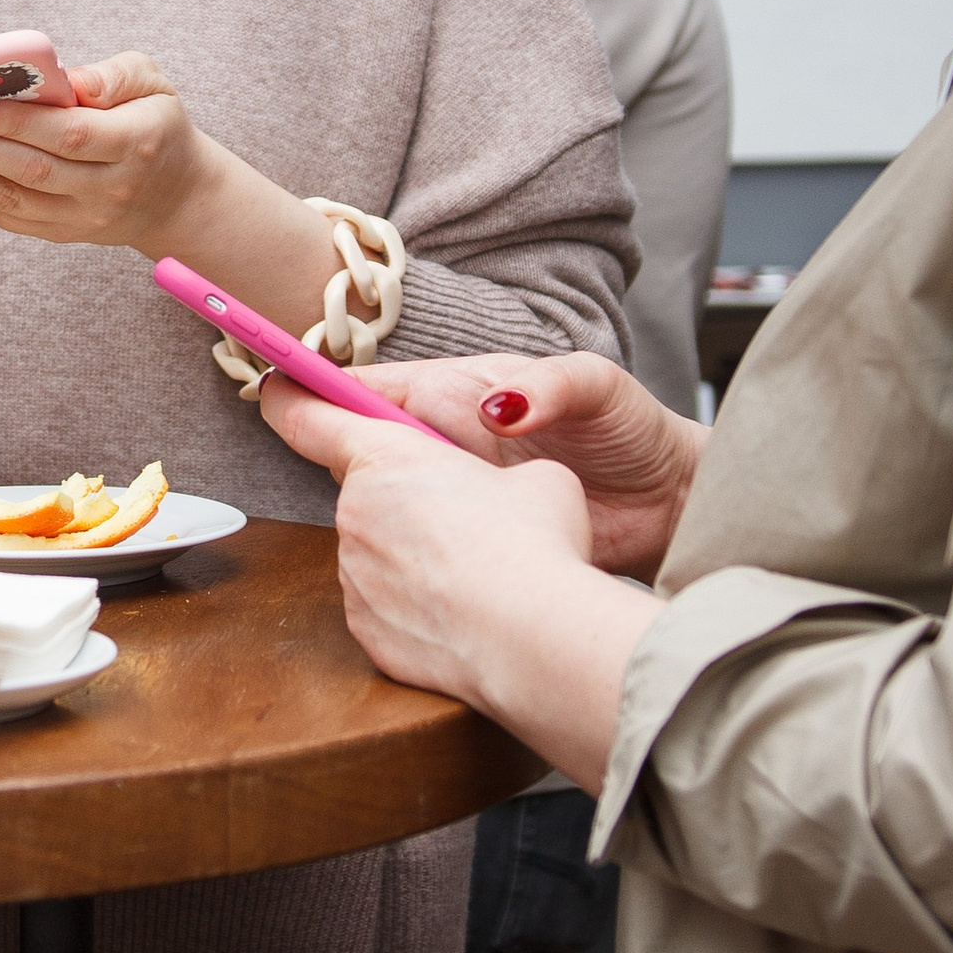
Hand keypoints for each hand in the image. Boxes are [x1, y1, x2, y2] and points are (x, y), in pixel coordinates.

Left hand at [0, 51, 211, 251]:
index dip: (18, 123)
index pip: (69, 135)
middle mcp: (107, 189)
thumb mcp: (154, 84)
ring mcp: (83, 218)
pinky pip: (6, 218)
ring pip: (11, 201)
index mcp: (134, 144)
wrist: (175, 196)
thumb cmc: (156, 123)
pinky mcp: (60, 233)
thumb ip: (114, 76)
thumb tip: (69, 78)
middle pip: (31, 171)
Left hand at [258, 378, 661, 781]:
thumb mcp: (536, 477)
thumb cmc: (534, 545)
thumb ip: (492, 473)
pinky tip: (465, 611)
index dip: (290, 397)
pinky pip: (386, 605)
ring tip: (478, 572)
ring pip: (378, 553)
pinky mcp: (366, 630)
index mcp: (385, 457)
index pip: (310, 417)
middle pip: (365, 492)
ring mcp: (354, 577)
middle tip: (464, 515)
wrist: (531, 638)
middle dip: (404, 497)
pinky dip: (418, 605)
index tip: (275, 388)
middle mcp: (354, 513)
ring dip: (415, 555)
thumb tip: (500, 493)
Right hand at [342, 351, 705, 581]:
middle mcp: (453, 441)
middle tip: (323, 464)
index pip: (386, 387)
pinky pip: (423, 543)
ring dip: (380, 507)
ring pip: (393, 498)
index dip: (331, 390)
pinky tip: (412, 564)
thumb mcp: (598, 391)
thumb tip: (495, 407)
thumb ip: (548, 387)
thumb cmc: (632, 432)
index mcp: (469, 391)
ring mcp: (460, 494)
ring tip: (378, 524)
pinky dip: (410, 551)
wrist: (672, 502)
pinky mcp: (474, 541)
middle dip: (346, 450)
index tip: (280, 389)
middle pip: (377, 444)